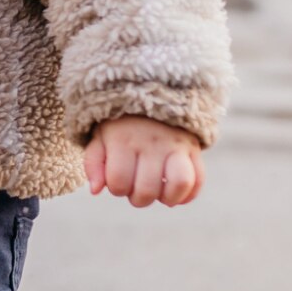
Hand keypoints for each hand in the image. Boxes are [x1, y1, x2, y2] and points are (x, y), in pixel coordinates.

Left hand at [84, 115, 205, 207]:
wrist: (151, 91)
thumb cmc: (120, 122)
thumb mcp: (99, 136)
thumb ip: (93, 163)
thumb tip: (95, 191)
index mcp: (123, 141)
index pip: (119, 182)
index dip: (116, 189)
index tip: (118, 180)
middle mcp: (151, 143)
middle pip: (147, 190)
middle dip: (138, 199)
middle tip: (137, 188)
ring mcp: (175, 145)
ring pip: (179, 184)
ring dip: (168, 198)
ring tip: (160, 194)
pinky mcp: (194, 148)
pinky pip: (198, 179)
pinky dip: (188, 194)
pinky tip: (176, 194)